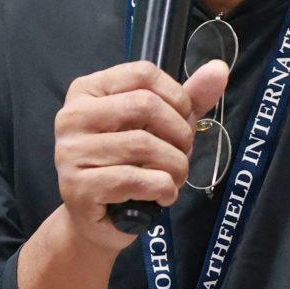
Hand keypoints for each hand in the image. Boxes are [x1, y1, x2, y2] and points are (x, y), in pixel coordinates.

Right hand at [51, 58, 231, 252]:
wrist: (98, 220)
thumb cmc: (129, 166)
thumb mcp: (158, 127)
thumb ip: (188, 99)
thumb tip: (219, 69)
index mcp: (88, 91)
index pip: (143, 73)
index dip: (177, 98)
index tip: (183, 122)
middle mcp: (72, 116)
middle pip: (145, 105)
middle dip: (179, 134)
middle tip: (182, 154)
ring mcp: (70, 152)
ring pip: (143, 145)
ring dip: (175, 166)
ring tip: (175, 178)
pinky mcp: (78, 187)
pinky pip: (135, 179)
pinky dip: (162, 188)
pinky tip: (163, 196)